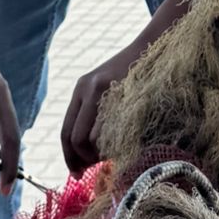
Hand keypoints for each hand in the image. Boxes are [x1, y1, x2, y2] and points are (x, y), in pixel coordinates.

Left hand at [61, 50, 133, 173]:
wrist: (152, 45)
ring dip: (101, 153)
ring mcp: (103, 90)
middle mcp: (86, 89)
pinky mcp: (121, 93)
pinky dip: (114, 144)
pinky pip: (111, 130)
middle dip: (84, 159)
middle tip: (96, 166)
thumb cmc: (134, 74)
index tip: (76, 173)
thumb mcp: (107, 91)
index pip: (66, 132)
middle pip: (75, 139)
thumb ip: (95, 116)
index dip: (69, 157)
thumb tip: (88, 156)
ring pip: (92, 139)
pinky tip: (123, 143)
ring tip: (112, 153)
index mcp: (81, 89)